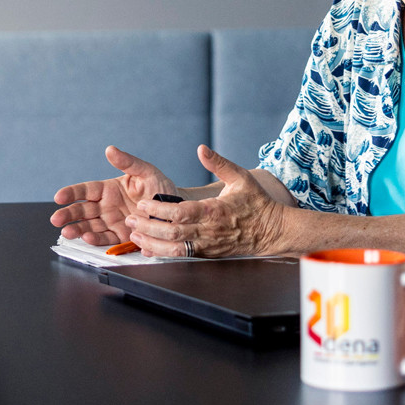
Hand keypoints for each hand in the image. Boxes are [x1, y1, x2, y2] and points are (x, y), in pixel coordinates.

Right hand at [51, 146, 175, 246]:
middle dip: (68, 215)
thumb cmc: (160, 188)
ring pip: (89, 226)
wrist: (177, 210)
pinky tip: (87, 238)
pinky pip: (106, 238)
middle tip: (56, 219)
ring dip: (77, 229)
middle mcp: (107, 206)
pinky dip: (96, 240)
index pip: (85, 190)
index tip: (59, 197)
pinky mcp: (121, 237)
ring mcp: (112, 222)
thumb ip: (127, 162)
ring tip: (67, 233)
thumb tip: (110, 149)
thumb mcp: (146, 172)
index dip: (71, 193)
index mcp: (109, 189)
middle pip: (82, 210)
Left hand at [124, 146, 285, 257]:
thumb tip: (201, 148)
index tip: (143, 205)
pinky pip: (182, 256)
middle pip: (174, 232)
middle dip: (149, 227)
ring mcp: (208, 245)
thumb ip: (219, 163)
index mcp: (215, 211)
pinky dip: (163, 254)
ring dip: (152, 243)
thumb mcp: (241, 177)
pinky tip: (148, 248)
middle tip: (131, 220)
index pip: (182, 213)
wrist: (273, 232)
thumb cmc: (256, 202)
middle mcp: (210, 231)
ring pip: (175, 249)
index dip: (160, 210)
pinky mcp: (208, 254)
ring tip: (135, 235)